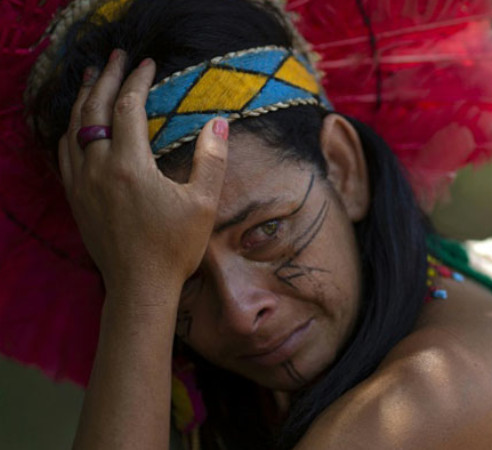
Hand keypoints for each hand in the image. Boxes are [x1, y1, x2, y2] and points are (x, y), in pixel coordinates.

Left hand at [58, 49, 228, 296]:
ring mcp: (82, 183)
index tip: (148, 63)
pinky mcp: (75, 197)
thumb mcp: (202, 203)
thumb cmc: (174, 247)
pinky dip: (70, 129)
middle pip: (96, 109)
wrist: (139, 286)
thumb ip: (212, 159)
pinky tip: (77, 124)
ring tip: (93, 78)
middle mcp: (98, 168)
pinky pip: (64, 152)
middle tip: (118, 56)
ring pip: (74, 128)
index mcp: (130, 165)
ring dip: (84, 98)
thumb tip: (219, 121)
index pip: (130, 107)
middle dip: (107, 78)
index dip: (138, 80)